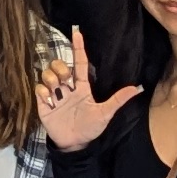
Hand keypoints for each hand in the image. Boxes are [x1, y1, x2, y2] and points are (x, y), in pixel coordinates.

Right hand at [35, 27, 143, 151]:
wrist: (74, 144)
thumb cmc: (90, 128)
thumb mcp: (105, 113)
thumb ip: (118, 100)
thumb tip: (137, 88)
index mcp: (82, 88)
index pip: (80, 63)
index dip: (78, 48)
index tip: (77, 32)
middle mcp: (67, 88)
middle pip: (60, 66)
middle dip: (61, 68)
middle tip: (65, 80)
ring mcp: (55, 95)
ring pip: (48, 74)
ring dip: (51, 79)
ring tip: (57, 92)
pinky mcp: (44, 104)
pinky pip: (39, 89)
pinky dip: (43, 92)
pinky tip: (49, 101)